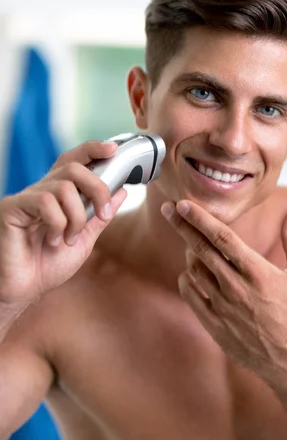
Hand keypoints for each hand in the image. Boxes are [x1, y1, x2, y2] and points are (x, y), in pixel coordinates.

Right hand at [0, 140, 126, 305]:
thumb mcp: (84, 240)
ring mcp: (26, 199)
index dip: (92, 150)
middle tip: (103, 214)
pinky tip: (53, 241)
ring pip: (63, 187)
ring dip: (76, 217)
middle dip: (97, 189)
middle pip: (74, 168)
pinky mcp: (12, 208)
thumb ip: (100, 216)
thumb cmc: (47, 265)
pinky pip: (45, 201)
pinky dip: (57, 223)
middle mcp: (41, 191)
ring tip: (69, 239)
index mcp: (58, 196)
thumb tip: (121, 192)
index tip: (113, 150)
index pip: (74, 161)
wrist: (23, 289)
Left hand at [161, 200, 286, 376]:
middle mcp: (236, 288)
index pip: (223, 238)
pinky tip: (191, 272)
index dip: (201, 218)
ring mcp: (222, 307)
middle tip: (169, 209)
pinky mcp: (214, 324)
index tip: (183, 204)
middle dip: (182, 226)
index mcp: (258, 272)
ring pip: (194, 270)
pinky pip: (190, 294)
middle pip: (201, 249)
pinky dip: (186, 279)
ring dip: (190, 253)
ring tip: (193, 244)